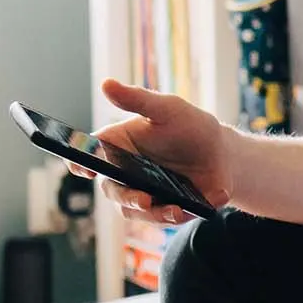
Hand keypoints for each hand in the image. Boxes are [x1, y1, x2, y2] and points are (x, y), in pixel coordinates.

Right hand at [71, 78, 234, 225]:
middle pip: (113, 190)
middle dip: (127, 198)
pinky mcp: (166, 209)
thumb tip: (106, 84)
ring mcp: (143, 194)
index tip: (83, 168)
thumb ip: (138, 99)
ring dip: (156, 214)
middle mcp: (124, 174)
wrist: (223, 152)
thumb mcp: (167, 108)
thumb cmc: (189, 125)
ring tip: (177, 210)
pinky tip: (201, 204)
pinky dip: (184, 213)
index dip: (80, 163)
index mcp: (118, 146)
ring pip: (138, 212)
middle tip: (144, 199)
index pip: (90, 156)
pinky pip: (168, 218)